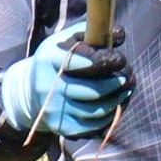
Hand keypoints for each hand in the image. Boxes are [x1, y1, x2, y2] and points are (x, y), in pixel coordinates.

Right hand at [0, 21, 131, 140]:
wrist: (30, 90)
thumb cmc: (57, 60)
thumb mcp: (67, 40)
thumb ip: (92, 34)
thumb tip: (119, 34)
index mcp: (48, 59)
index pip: (78, 62)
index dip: (104, 61)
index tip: (121, 58)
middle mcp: (48, 86)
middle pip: (93, 90)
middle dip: (118, 83)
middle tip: (129, 75)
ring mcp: (54, 109)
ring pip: (97, 110)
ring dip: (118, 99)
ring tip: (127, 88)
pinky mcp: (61, 127)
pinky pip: (94, 126)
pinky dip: (110, 115)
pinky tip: (116, 103)